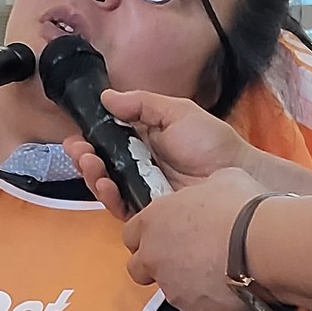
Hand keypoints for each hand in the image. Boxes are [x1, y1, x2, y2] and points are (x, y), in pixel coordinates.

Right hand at [64, 90, 253, 218]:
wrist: (235, 173)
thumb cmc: (211, 142)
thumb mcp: (176, 112)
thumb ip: (141, 105)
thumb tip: (107, 97)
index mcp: (142, 141)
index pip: (106, 141)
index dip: (89, 140)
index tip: (76, 136)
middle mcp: (137, 167)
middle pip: (101, 166)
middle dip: (84, 159)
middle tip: (80, 152)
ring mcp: (141, 190)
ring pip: (107, 188)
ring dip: (92, 177)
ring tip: (91, 165)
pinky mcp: (147, 213)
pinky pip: (121, 208)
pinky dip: (109, 197)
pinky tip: (106, 184)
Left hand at [124, 168, 267, 310]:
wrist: (262, 245)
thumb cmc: (241, 208)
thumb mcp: (220, 180)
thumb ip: (201, 191)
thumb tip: (210, 192)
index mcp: (153, 221)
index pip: (130, 234)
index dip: (147, 236)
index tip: (164, 236)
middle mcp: (153, 256)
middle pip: (138, 269)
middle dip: (155, 266)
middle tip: (183, 258)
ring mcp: (170, 286)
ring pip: (169, 289)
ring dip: (185, 282)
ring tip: (216, 270)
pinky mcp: (192, 309)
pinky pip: (196, 306)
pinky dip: (208, 298)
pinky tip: (230, 284)